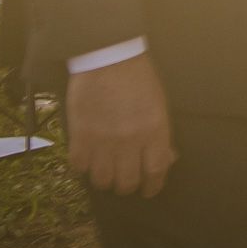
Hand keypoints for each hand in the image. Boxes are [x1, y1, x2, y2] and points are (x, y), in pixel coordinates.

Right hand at [67, 54, 176, 196]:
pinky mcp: (80, 136)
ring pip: (102, 181)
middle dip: (127, 186)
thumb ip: (161, 135)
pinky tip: (87, 158)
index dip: (153, 186)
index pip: (156, 172)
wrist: (109, 57)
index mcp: (154, 132)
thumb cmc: (139, 79)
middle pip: (127, 183)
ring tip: (105, 171)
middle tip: (125, 180)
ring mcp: (103, 141)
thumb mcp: (159, 106)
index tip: (149, 190)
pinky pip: (80, 167)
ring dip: (105, 179)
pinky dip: (83, 167)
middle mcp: (130, 142)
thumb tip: (166, 160)